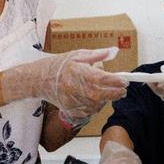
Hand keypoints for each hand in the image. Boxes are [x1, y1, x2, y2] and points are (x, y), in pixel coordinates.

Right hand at [2, 48, 127, 121]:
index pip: (101, 78)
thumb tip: (113, 52)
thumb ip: (97, 55)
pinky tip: (96, 99)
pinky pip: (88, 111)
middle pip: (101, 94)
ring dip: (106, 99)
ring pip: (96, 104)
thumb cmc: (58, 66)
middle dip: (115, 93)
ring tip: (108, 92)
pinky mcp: (70, 110)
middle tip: (123, 90)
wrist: (38, 80)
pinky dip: (95, 106)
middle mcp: (74, 88)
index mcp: (77, 72)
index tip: (125, 80)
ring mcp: (71, 100)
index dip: (115, 81)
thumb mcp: (77, 55)